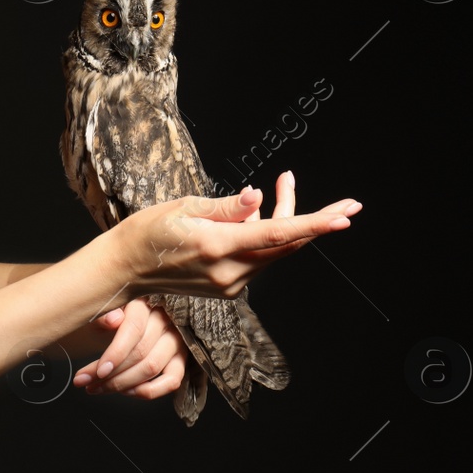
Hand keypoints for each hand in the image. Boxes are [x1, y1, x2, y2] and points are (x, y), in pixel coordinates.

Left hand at [71, 297, 188, 399]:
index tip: (99, 371)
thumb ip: (102, 316)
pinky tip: (126, 391)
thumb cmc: (106, 320)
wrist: (115, 327)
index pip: (134, 327)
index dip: (116, 352)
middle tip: (86, 382)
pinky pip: (172, 381)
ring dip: (123, 384)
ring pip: (152, 367)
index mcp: (144, 302)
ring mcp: (176, 339)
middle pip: (141, 351)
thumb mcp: (98, 314)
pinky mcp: (180, 358)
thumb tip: (113, 320)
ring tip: (98, 388)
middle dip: (111, 373)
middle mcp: (165, 318)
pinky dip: (148, 391)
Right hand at [113, 171, 361, 300]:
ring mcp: (229, 284)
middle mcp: (228, 272)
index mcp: (216, 246)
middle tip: (347, 205)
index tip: (343, 217)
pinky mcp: (228, 288)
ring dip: (285, 221)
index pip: (275, 234)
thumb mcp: (183, 208)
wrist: (125, 269)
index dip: (313, 224)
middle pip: (284, 244)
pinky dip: (265, 236)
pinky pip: (258, 259)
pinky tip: (254, 215)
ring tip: (282, 184)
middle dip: (314, 221)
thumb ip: (226, 206)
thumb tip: (257, 198)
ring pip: (273, 251)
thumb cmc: (148, 232)